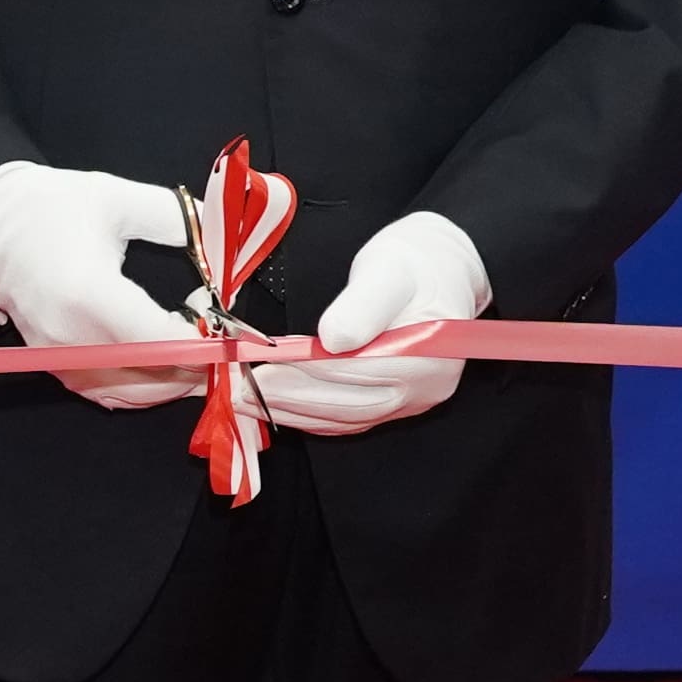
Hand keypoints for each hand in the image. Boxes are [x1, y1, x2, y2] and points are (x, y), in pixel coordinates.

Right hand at [0, 162, 205, 411]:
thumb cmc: (50, 206)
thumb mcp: (118, 198)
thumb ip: (178, 219)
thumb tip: (224, 239)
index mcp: (89, 292)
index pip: (162, 342)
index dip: (207, 347)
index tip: (234, 333)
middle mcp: (72, 336)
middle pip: (155, 378)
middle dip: (199, 366)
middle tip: (224, 341)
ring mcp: (59, 357)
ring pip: (136, 395)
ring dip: (176, 382)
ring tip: (199, 352)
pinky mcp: (54, 366)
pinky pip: (110, 396)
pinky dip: (145, 389)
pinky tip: (166, 367)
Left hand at [255, 211, 487, 436]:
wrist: (442, 271)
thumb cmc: (414, 263)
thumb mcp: (388, 269)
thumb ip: (364, 304)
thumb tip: (333, 339)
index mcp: (427, 355)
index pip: (357, 372)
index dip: (305, 373)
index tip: (262, 368)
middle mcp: (423, 389)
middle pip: (349, 404)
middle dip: (288, 399)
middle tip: (239, 391)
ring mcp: (410, 401)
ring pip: (344, 418)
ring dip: (292, 412)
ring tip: (245, 400)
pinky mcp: (394, 403)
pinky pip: (348, 418)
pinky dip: (310, 415)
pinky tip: (277, 406)